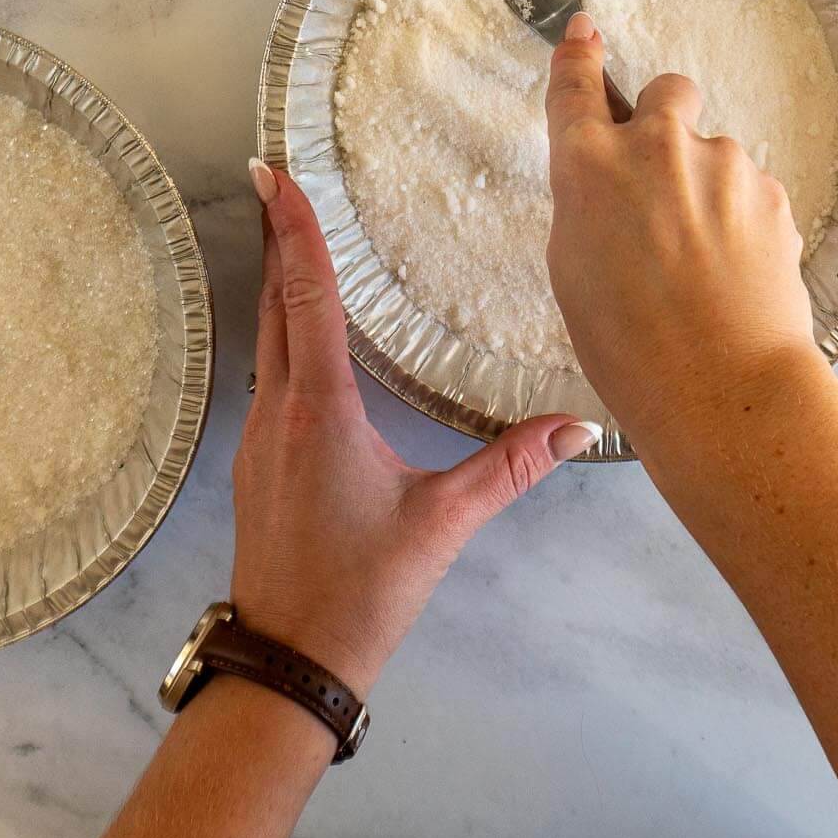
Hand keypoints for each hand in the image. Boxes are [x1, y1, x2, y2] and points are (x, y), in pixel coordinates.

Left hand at [230, 160, 599, 694]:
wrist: (288, 663)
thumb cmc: (359, 594)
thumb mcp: (442, 524)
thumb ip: (510, 468)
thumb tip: (578, 427)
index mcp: (321, 411)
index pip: (307, 296)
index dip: (293, 230)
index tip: (275, 174)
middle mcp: (279, 413)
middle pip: (272, 304)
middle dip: (276, 240)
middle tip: (275, 181)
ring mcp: (260, 440)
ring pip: (264, 339)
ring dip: (276, 286)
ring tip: (288, 240)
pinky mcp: (259, 466)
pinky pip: (266, 376)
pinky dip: (280, 334)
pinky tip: (300, 336)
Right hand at [542, 13, 824, 451]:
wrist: (722, 386)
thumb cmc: (630, 346)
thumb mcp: (574, 269)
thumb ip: (590, 204)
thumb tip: (613, 183)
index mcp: (588, 166)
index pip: (577, 86)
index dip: (579, 55)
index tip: (583, 31)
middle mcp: (654, 147)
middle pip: (667, 92)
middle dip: (667, 120)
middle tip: (664, 182)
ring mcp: (720, 163)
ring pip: (714, 153)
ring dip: (708, 188)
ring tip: (703, 265)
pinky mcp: (769, 190)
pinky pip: (749, 189)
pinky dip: (742, 218)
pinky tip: (735, 273)